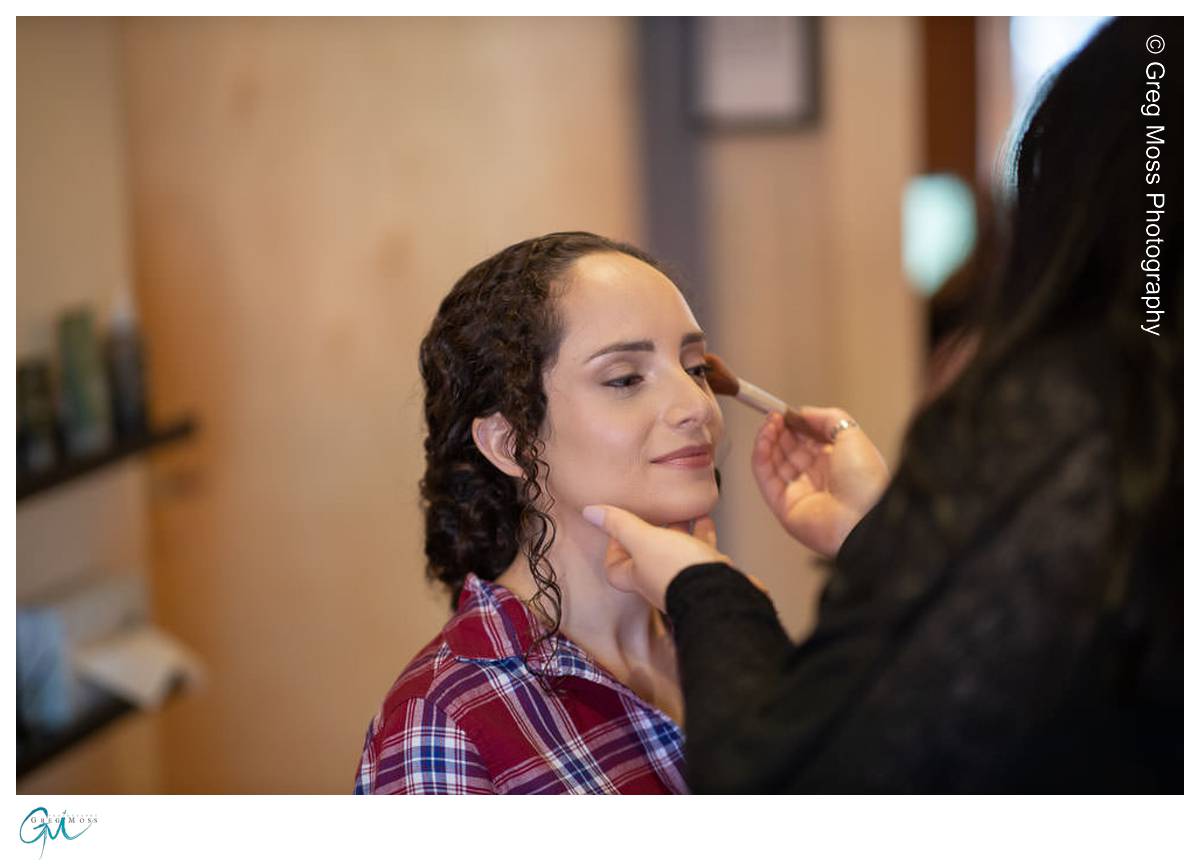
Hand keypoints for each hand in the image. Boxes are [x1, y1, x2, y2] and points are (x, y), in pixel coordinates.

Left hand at [582, 506, 732, 610]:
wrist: (720, 594)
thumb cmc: (678, 572)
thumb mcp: (643, 540)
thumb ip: (619, 525)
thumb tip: (590, 512)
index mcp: (638, 575)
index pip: (616, 569)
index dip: (613, 550)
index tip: (618, 529)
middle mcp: (660, 580)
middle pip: (650, 556)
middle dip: (652, 532)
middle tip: (654, 511)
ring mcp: (685, 579)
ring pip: (677, 550)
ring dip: (678, 530)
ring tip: (682, 509)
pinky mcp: (708, 574)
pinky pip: (701, 550)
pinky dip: (702, 532)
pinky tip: (705, 517)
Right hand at [752, 407, 888, 557]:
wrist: (861, 519)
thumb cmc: (865, 481)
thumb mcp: (852, 435)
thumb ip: (827, 418)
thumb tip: (803, 412)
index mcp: (838, 463)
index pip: (809, 440)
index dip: (796, 424)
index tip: (787, 411)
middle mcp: (818, 478)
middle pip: (789, 449)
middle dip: (780, 430)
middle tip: (774, 415)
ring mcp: (799, 492)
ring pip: (774, 461)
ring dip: (768, 439)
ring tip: (769, 422)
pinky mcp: (782, 505)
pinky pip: (766, 476)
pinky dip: (761, 455)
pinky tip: (764, 438)